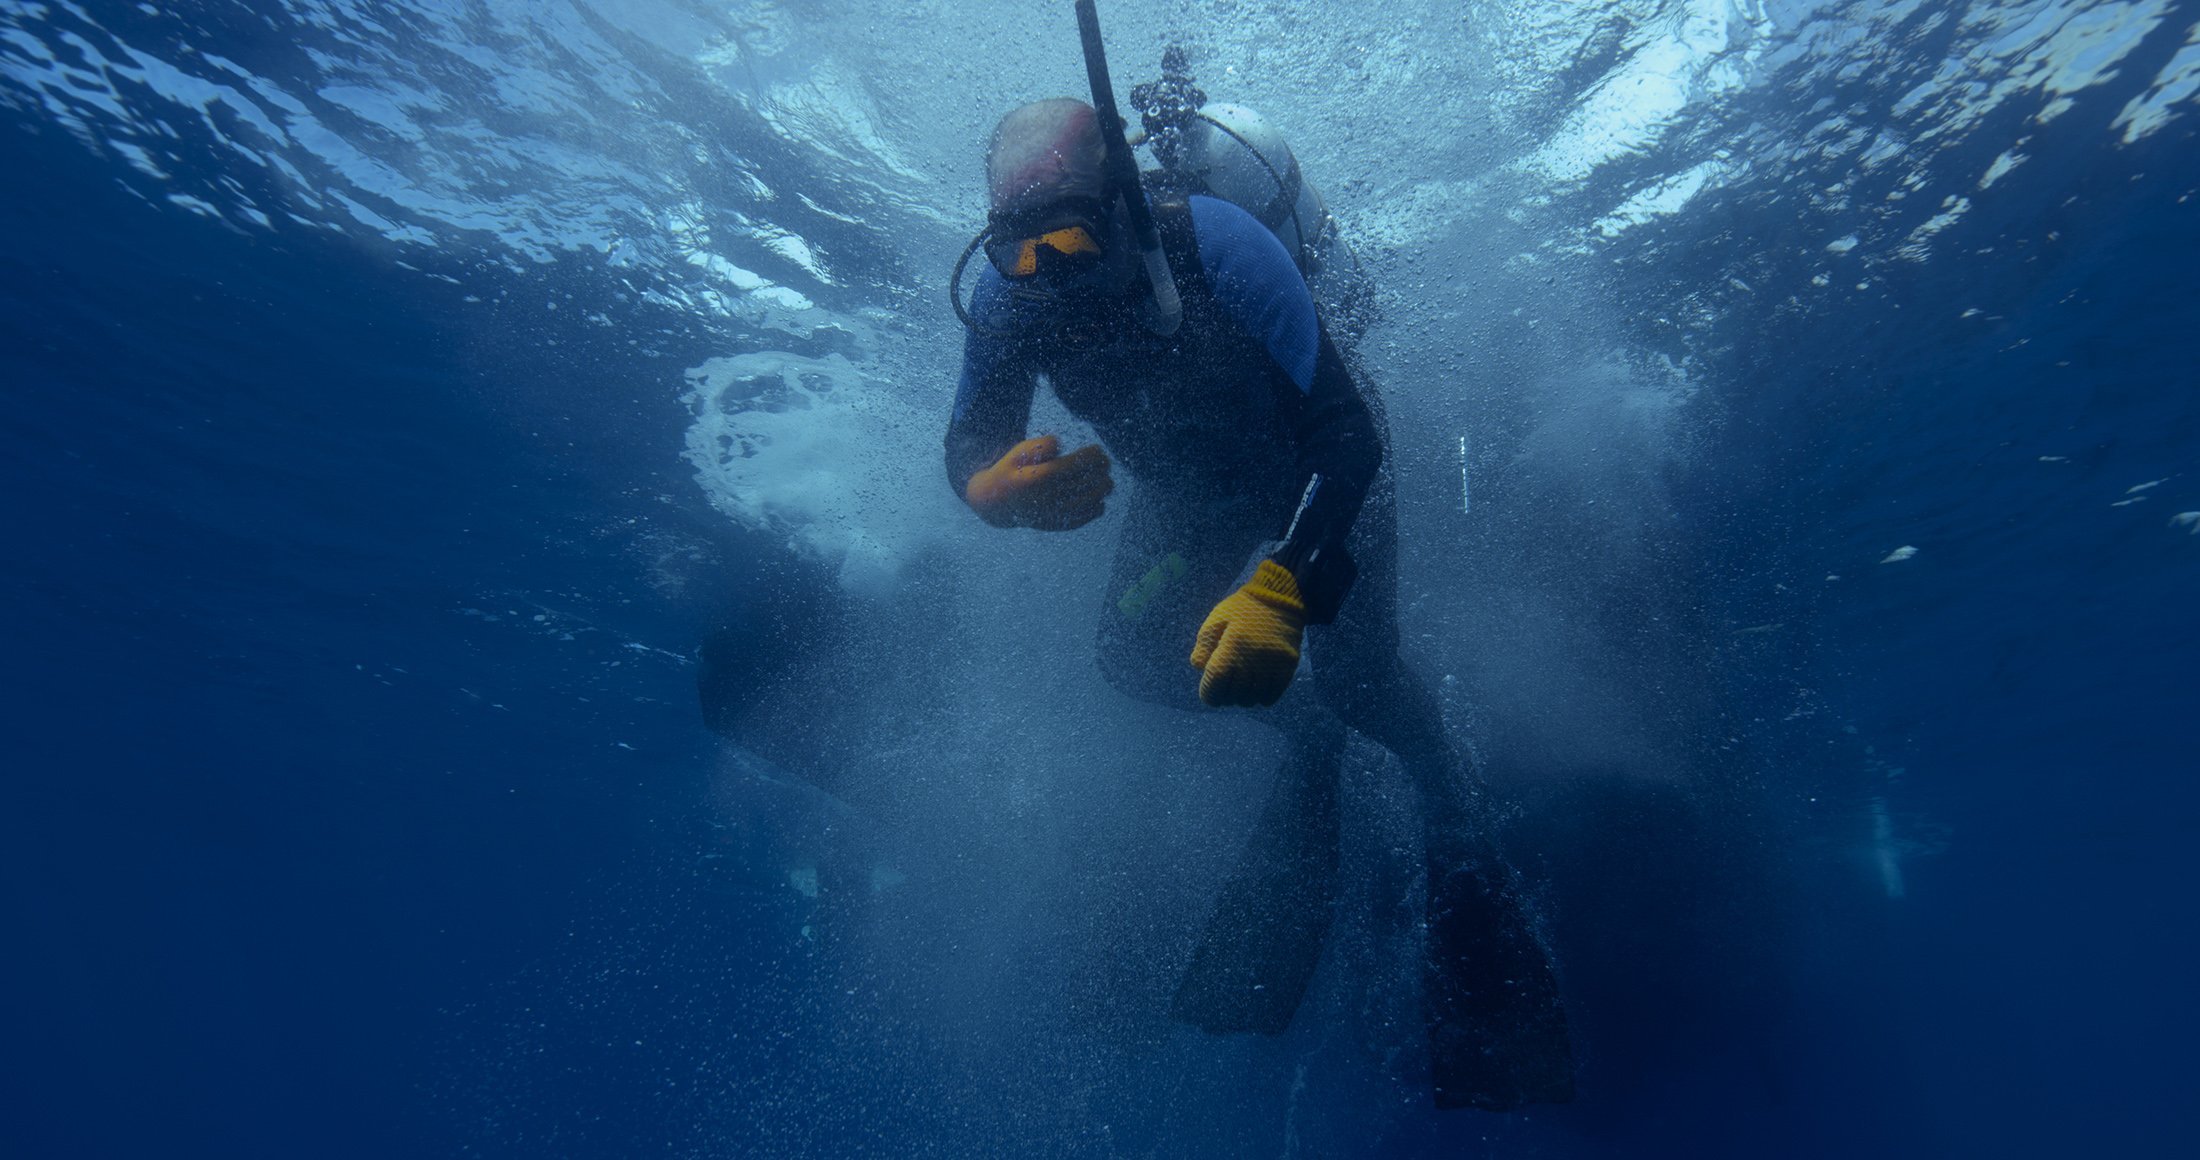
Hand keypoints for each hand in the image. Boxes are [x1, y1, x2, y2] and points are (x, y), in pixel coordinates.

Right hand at [964, 435, 1112, 529]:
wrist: (996, 503)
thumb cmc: (1011, 471)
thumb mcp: (1018, 452)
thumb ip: (1040, 445)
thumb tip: (1059, 444)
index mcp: (1039, 477)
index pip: (1075, 465)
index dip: (1092, 456)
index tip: (1098, 449)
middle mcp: (1048, 497)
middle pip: (1086, 482)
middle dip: (1101, 470)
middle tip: (1106, 463)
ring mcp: (1053, 513)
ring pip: (1089, 501)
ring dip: (1102, 489)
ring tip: (1107, 480)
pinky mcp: (1056, 524)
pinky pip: (1083, 517)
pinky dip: (1096, 507)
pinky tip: (1098, 498)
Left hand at [1189, 560, 1304, 706]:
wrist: (1280, 598)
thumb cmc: (1242, 609)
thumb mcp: (1216, 620)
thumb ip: (1204, 645)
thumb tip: (1199, 667)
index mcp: (1232, 645)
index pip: (1216, 682)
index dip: (1209, 694)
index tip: (1209, 695)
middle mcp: (1252, 658)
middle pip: (1233, 694)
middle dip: (1224, 697)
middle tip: (1224, 690)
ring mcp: (1272, 664)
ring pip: (1252, 698)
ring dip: (1242, 698)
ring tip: (1240, 689)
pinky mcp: (1287, 667)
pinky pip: (1271, 696)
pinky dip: (1260, 698)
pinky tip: (1256, 689)